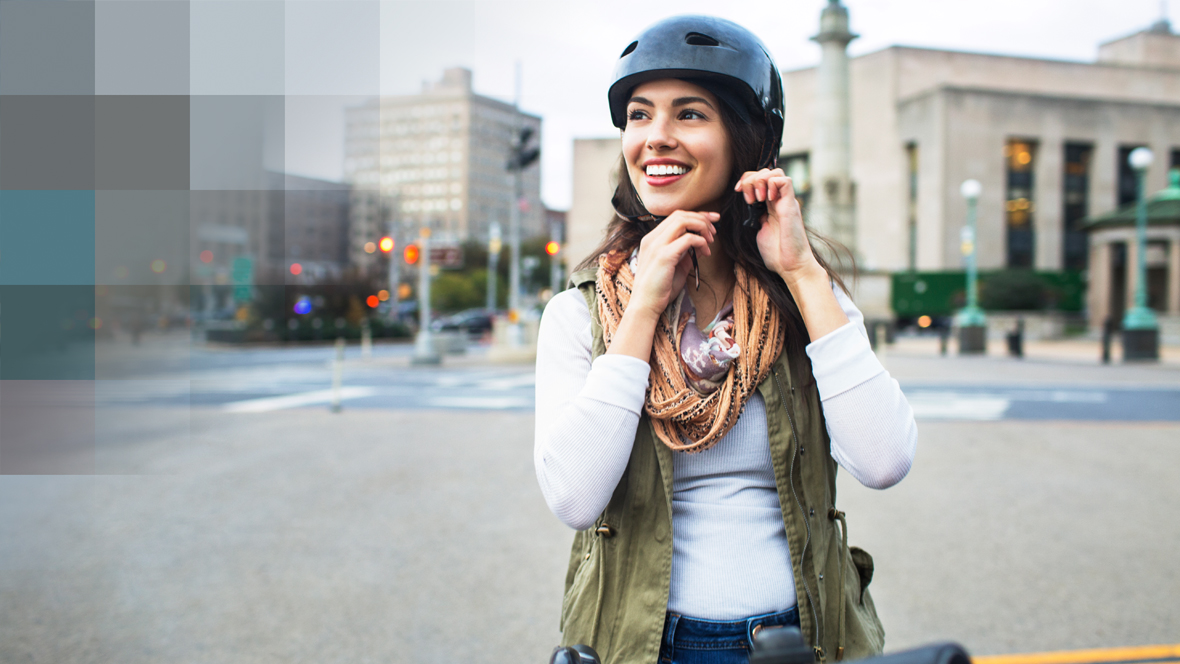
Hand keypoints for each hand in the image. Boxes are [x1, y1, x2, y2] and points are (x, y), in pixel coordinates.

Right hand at [629, 210, 718, 316]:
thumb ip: (687, 253)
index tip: (712, 220)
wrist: (645, 305)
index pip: (675, 217)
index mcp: (652, 239)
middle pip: (680, 215)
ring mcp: (656, 245)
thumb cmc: (659, 289)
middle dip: (701, 218)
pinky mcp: (664, 255)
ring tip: (710, 240)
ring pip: (683, 221)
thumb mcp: (676, 266)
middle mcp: (652, 238)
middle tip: (714, 231)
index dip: (696, 215)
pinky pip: (687, 239)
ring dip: (701, 227)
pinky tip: (705, 252)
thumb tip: (702, 244)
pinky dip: (701, 242)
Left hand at [735, 169, 820, 286]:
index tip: (738, 191)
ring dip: (760, 180)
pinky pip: (785, 180)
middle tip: (747, 199)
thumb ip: (756, 217)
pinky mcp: (791, 205)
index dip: (746, 180)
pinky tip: (768, 199)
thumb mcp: (760, 230)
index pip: (759, 178)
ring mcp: (786, 201)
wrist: (790, 265)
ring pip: (775, 172)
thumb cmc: (777, 253)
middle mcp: (779, 200)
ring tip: (757, 199)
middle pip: (765, 171)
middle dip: (750, 179)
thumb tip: (749, 211)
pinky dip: (772, 184)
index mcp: (771, 205)